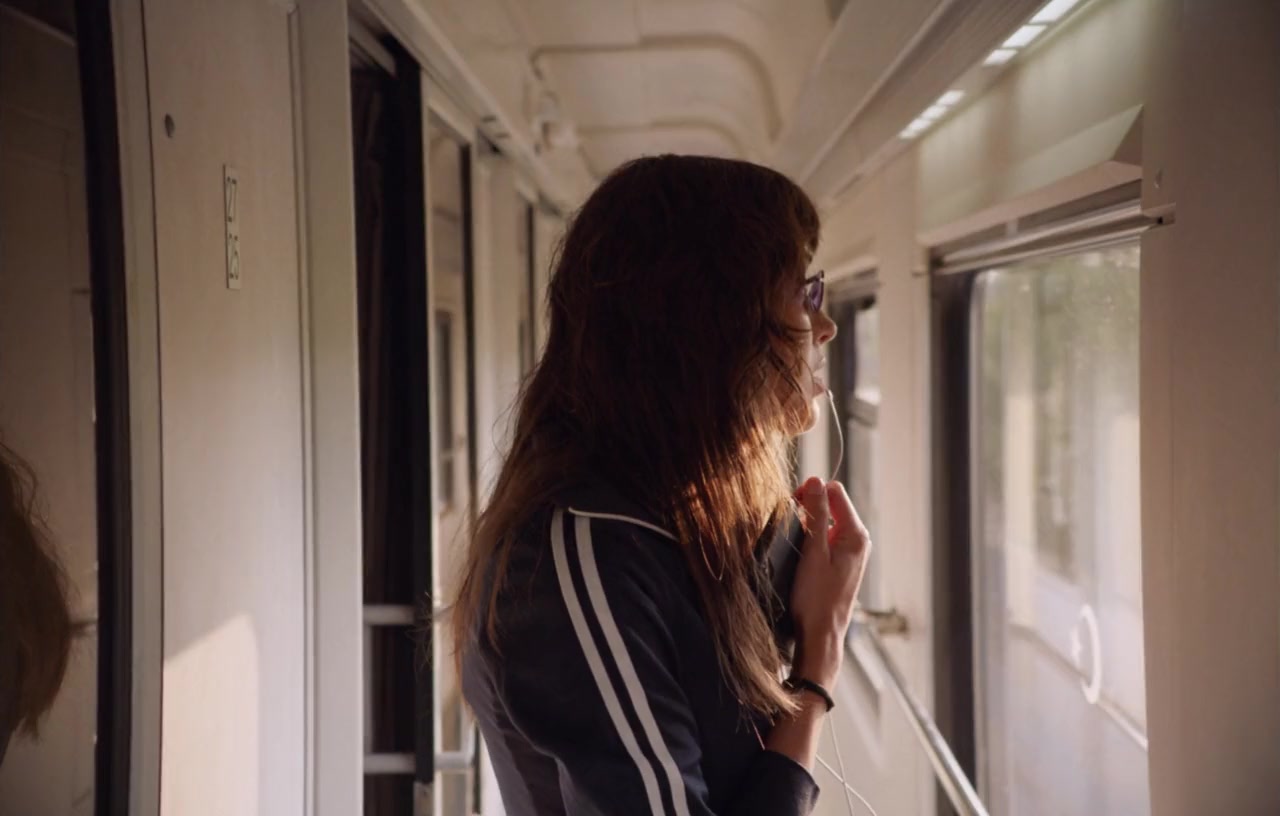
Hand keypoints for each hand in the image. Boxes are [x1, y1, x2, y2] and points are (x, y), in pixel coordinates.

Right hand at [788, 477, 871, 688]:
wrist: (820, 635)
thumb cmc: (816, 597)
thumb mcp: (813, 552)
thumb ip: (816, 514)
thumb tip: (816, 481)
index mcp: (856, 534)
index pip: (835, 491)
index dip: (811, 492)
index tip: (792, 505)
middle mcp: (858, 540)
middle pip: (832, 505)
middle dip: (809, 508)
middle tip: (790, 525)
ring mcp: (851, 552)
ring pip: (827, 521)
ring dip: (809, 524)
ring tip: (795, 542)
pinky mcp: (842, 562)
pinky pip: (826, 537)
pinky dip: (812, 538)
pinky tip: (801, 553)